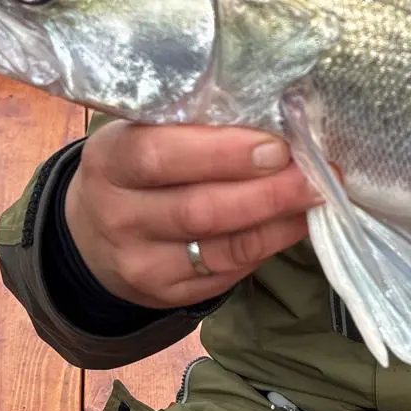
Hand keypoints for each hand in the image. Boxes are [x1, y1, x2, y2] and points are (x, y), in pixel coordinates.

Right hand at [65, 119, 320, 309]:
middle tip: (315, 172)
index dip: (222, 152)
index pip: (159, 156)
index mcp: (109, 162)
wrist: (93, 234)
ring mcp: (141, 264)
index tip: (276, 145)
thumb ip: (194, 124)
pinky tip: (294, 222)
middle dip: (267, 191)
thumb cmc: (136, 168)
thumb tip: (277, 115)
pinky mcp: (167, 294)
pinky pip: (229, 273)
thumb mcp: (143, 133)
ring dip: (278, 219)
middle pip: (199, 209)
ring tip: (317, 194)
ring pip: (222, 247)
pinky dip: (268, 245)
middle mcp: (118, 217)